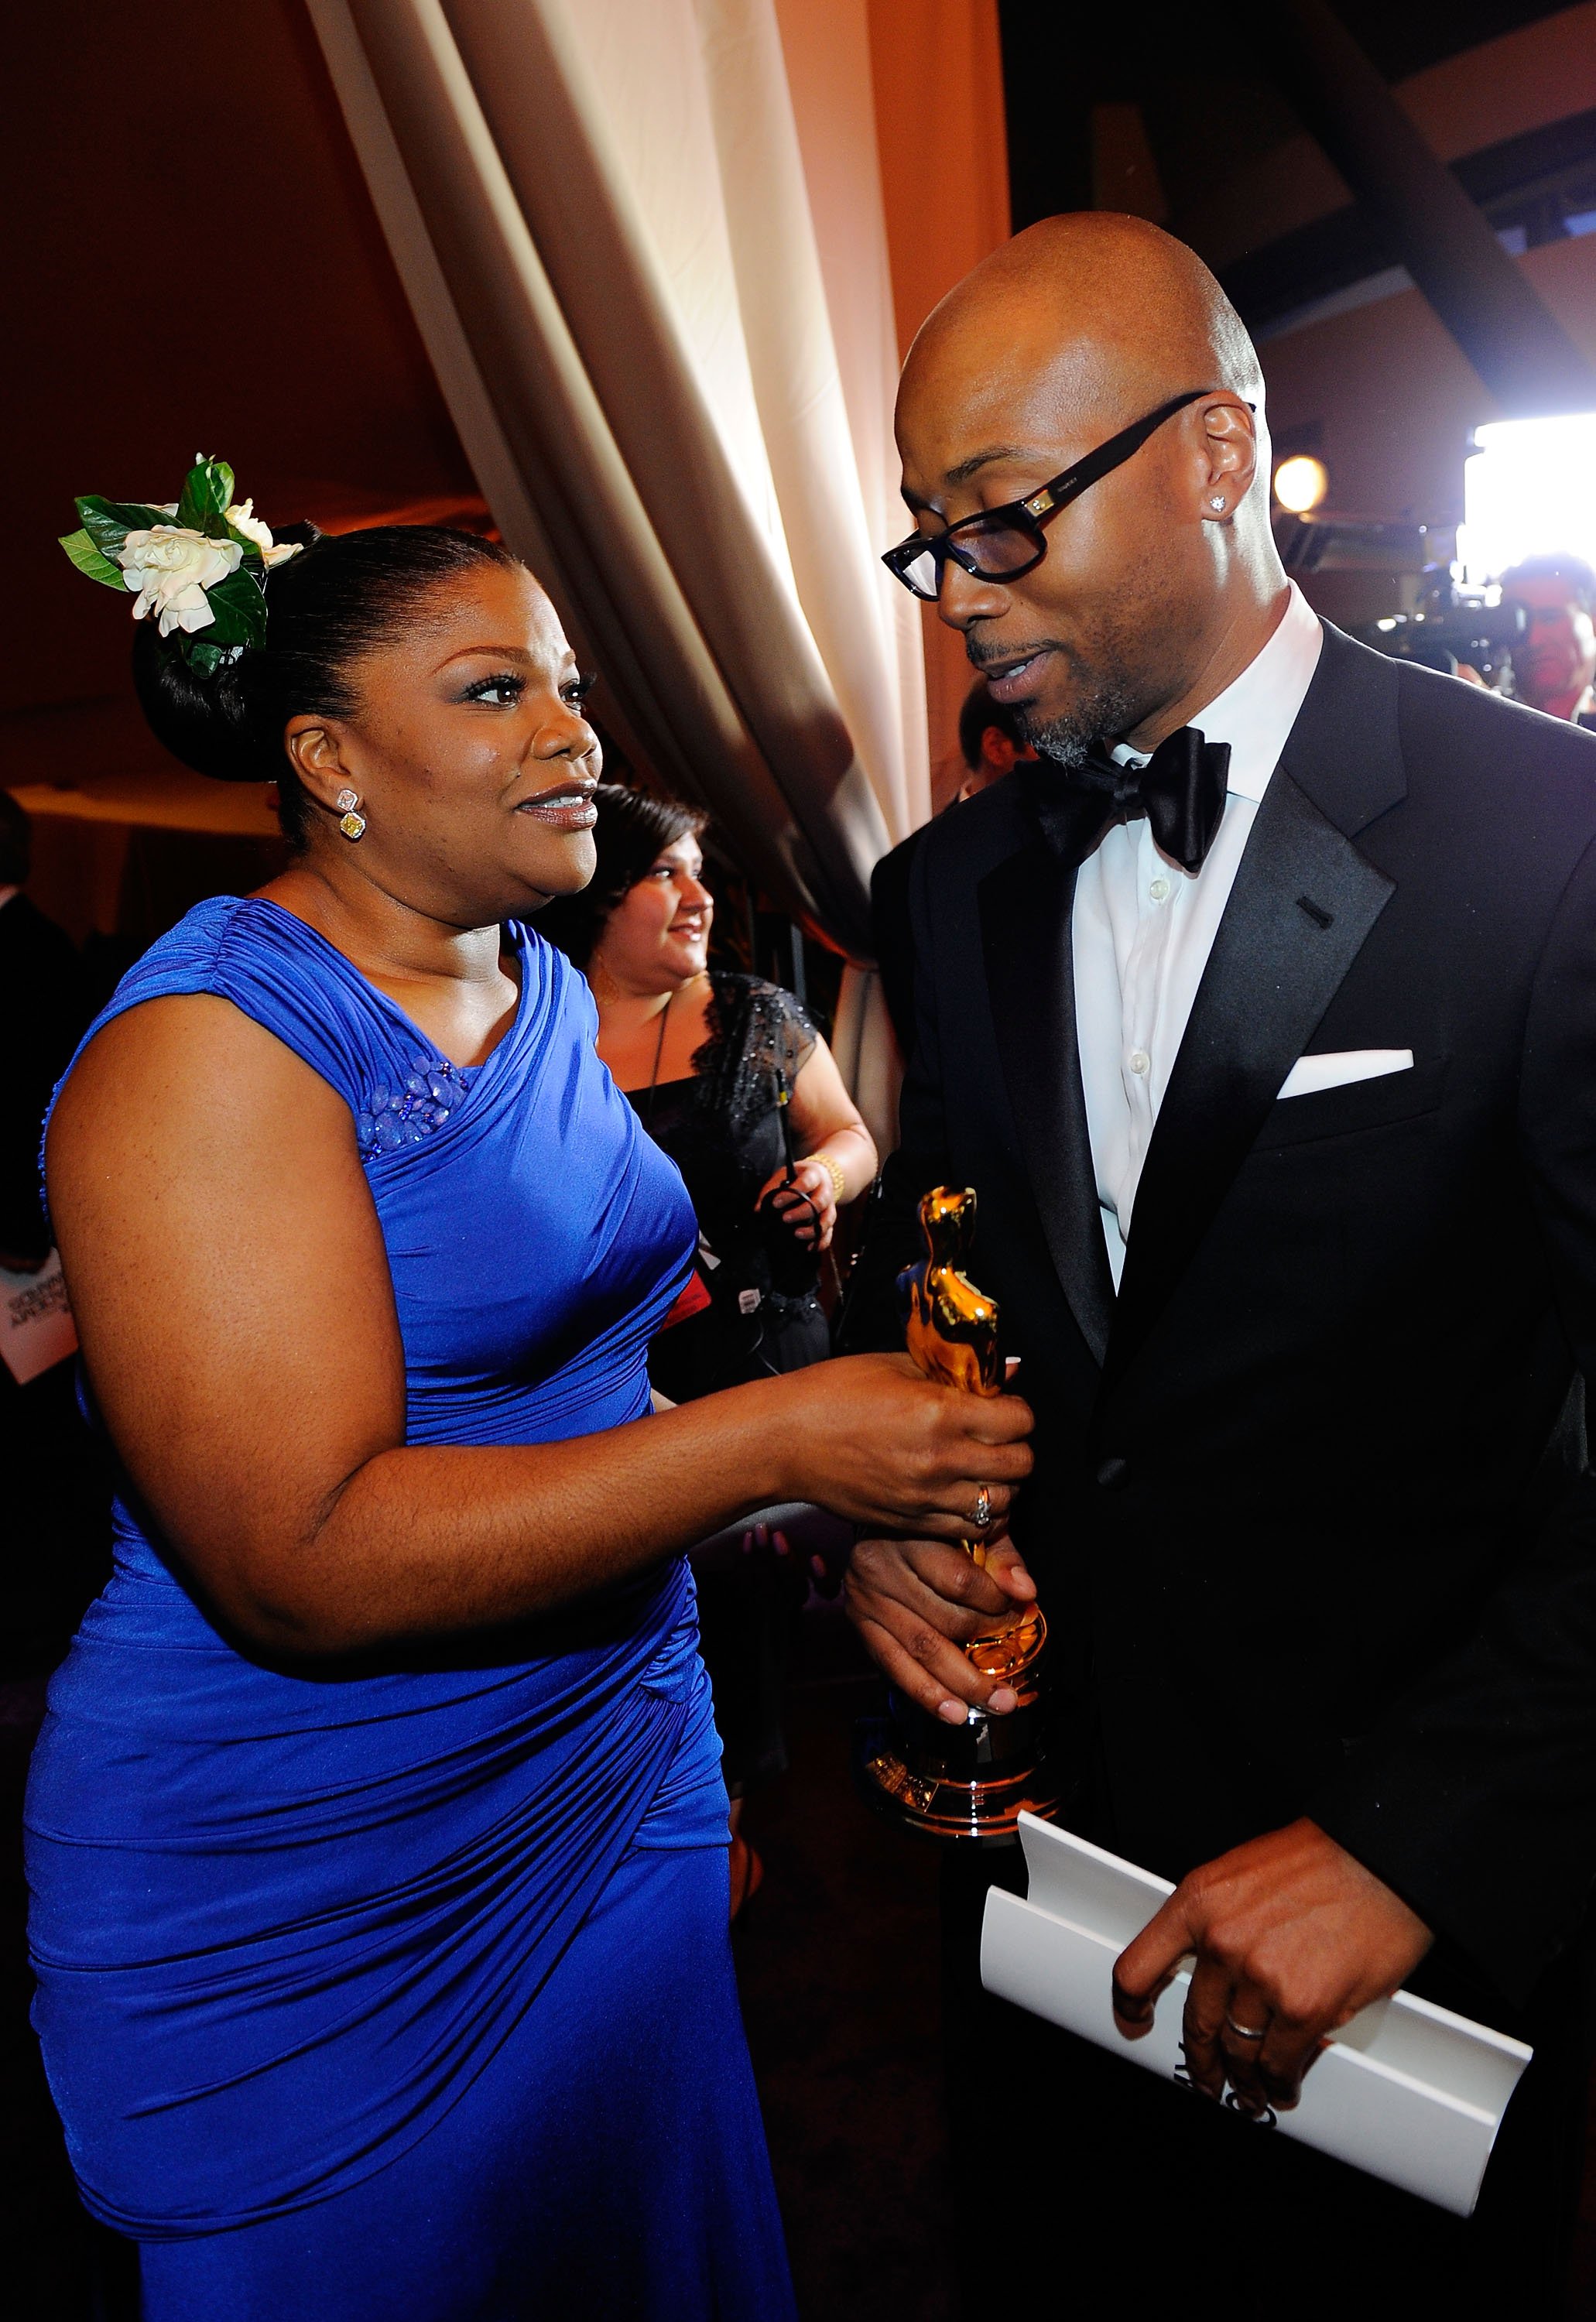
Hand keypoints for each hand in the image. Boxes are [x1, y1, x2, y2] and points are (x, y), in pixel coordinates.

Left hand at [757, 1157, 836, 1248]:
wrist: (823, 1175)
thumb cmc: (799, 1176)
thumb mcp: (785, 1174)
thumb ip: (771, 1189)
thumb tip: (758, 1209)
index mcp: (814, 1175)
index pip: (805, 1183)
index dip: (791, 1194)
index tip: (776, 1203)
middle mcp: (825, 1190)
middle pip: (818, 1203)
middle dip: (801, 1212)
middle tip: (785, 1218)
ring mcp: (830, 1205)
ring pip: (827, 1219)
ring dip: (813, 1229)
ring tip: (797, 1234)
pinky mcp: (830, 1218)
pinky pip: (830, 1232)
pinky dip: (821, 1242)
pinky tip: (809, 1247)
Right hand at [775, 1352, 1031, 1548]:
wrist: (785, 1442)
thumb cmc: (832, 1394)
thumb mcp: (896, 1365)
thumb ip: (955, 1371)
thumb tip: (1010, 1370)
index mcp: (939, 1412)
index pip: (1019, 1421)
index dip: (1017, 1411)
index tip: (1003, 1407)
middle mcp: (940, 1460)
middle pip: (1019, 1465)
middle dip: (1017, 1447)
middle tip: (998, 1436)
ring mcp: (927, 1498)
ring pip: (1002, 1503)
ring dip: (1002, 1485)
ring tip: (984, 1468)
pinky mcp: (912, 1524)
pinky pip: (971, 1530)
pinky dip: (978, 1515)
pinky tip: (964, 1495)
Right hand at [846, 1532, 1037, 1722]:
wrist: (879, 1520)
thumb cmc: (931, 1527)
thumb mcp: (968, 1528)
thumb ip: (1001, 1556)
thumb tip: (1025, 1591)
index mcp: (910, 1537)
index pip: (959, 1581)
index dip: (996, 1603)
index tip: (1020, 1611)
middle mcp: (881, 1568)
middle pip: (942, 1621)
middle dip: (985, 1653)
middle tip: (1015, 1678)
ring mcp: (866, 1599)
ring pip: (921, 1650)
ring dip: (961, 1685)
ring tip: (996, 1704)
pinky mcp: (859, 1623)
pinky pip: (893, 1666)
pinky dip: (925, 1693)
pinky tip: (952, 1711)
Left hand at [1111, 1819, 1432, 2114]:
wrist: (1382, 1858)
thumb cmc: (1324, 1859)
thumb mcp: (1243, 1873)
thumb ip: (1220, 1922)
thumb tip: (1213, 1974)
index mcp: (1199, 1902)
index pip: (1139, 1966)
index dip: (1131, 2003)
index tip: (1135, 2020)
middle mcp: (1221, 1941)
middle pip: (1195, 2022)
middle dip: (1201, 2058)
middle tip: (1207, 2076)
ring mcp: (1260, 1977)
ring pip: (1238, 2048)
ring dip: (1242, 2078)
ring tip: (1248, 2091)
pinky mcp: (1302, 2008)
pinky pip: (1278, 2061)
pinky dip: (1278, 2082)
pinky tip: (1281, 2086)